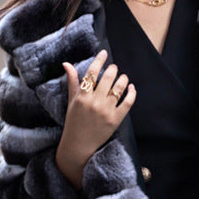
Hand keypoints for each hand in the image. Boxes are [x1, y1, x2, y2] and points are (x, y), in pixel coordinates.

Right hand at [55, 50, 136, 188]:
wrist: (79, 145)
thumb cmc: (74, 122)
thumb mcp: (71, 101)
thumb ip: (72, 82)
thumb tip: (66, 63)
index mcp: (82, 97)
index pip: (92, 72)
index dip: (99, 60)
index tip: (104, 53)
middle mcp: (94, 102)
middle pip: (107, 78)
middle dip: (113, 69)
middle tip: (114, 68)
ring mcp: (106, 111)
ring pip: (119, 88)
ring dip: (123, 79)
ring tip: (123, 77)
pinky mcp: (116, 119)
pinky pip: (127, 102)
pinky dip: (132, 93)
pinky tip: (132, 88)